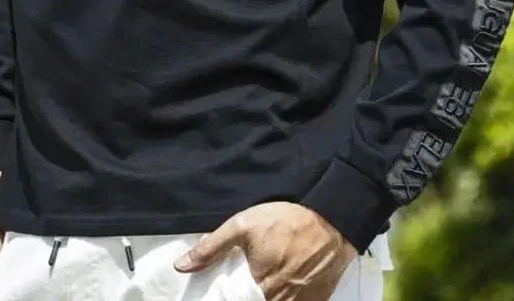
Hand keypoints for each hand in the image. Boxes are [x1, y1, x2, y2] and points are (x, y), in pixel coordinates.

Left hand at [174, 201, 355, 299]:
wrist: (332, 220)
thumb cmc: (286, 220)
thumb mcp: (243, 225)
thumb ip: (212, 247)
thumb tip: (181, 266)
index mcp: (258, 287)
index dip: (228, 297)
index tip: (226, 289)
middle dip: (248, 295)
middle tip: (249, 279)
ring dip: (268, 295)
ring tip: (266, 279)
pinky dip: (288, 297)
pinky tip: (284, 282)